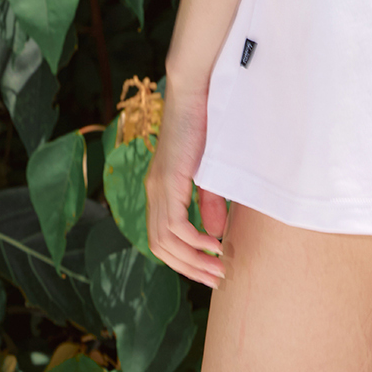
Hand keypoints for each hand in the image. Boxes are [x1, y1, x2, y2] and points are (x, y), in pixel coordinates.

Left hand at [145, 78, 229, 287]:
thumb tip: (212, 234)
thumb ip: (208, 201)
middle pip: (160, 248)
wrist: (196, 92)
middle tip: (216, 279)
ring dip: (192, 261)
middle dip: (188, 268)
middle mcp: (153, 192)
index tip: (210, 270)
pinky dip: (193, 241)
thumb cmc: (205, 124)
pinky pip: (175, 226)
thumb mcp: (208, 171)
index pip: (162, 239)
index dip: (183, 260)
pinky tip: (214, 245)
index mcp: (160, 189)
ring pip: (165, 242)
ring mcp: (158, 187)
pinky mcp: (168, 181)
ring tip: (218, 269)